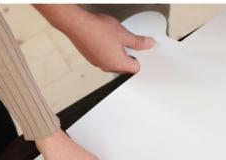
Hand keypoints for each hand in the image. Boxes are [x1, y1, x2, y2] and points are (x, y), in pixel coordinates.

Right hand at [36, 4, 154, 73]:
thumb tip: (148, 44)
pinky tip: (104, 39)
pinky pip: (103, 57)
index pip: (135, 68)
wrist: (77, 24)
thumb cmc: (97, 29)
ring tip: (115, 39)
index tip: (141, 51)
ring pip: (113, 62)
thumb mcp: (124, 34)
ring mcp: (98, 63)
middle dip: (128, 56)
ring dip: (116, 53)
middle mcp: (108, 67)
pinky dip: (106, 50)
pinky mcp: (90, 57)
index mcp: (118, 64)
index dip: (139, 59)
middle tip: (128, 42)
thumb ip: (138, 42)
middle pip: (124, 67)